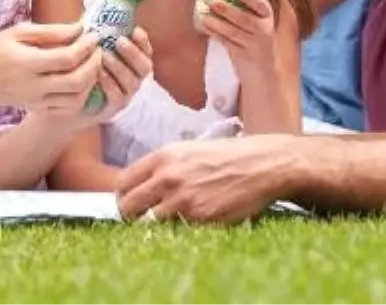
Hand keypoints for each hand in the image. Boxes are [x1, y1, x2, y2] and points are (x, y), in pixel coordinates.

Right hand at [0, 22, 101, 114]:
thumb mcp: (19, 32)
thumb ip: (51, 32)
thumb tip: (80, 28)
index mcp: (26, 64)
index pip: (66, 59)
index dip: (85, 47)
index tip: (93, 35)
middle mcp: (33, 86)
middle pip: (76, 82)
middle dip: (94, 64)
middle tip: (98, 49)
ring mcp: (37, 101)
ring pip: (76, 99)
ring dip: (91, 82)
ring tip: (93, 64)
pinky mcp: (39, 109)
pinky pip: (68, 108)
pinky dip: (82, 95)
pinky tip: (84, 79)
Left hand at [46, 27, 153, 130]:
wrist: (59, 99)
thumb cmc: (75, 67)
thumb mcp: (87, 47)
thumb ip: (96, 32)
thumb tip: (100, 9)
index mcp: (131, 64)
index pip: (146, 52)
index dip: (143, 42)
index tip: (134, 30)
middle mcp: (132, 81)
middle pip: (144, 68)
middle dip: (133, 53)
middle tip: (118, 41)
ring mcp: (123, 97)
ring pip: (131, 83)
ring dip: (119, 67)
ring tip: (103, 55)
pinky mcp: (111, 110)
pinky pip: (116, 97)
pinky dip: (109, 84)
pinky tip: (97, 73)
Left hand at [115, 135, 296, 223]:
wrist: (262, 165)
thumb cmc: (228, 158)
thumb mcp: (189, 151)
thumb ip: (163, 167)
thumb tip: (140, 188)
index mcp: (163, 156)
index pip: (123, 183)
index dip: (124, 197)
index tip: (131, 204)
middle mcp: (168, 177)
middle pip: (128, 206)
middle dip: (132, 216)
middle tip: (142, 220)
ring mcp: (182, 199)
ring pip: (149, 224)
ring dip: (156, 227)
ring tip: (171, 223)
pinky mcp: (199, 219)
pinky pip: (176, 233)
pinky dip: (179, 233)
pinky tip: (191, 224)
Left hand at [198, 0, 276, 68]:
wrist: (263, 72)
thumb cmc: (255, 41)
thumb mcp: (256, 25)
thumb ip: (241, 9)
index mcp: (267, 18)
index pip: (261, 4)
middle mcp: (264, 31)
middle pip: (243, 18)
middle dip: (225, 7)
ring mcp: (254, 45)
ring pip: (233, 31)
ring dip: (217, 21)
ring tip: (203, 12)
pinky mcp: (243, 56)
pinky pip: (227, 42)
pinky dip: (215, 33)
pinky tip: (205, 25)